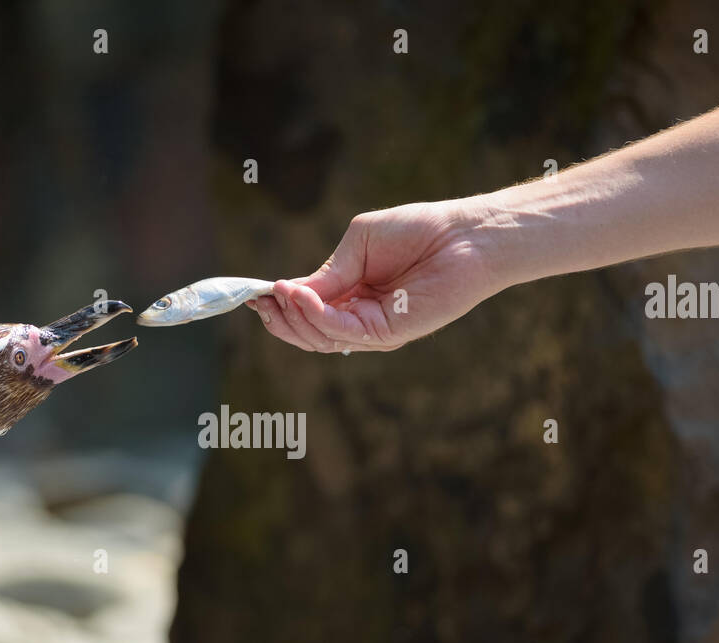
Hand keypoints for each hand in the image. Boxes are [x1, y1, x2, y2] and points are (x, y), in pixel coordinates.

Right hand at [250, 199, 504, 351]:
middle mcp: (360, 316)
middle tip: (260, 302)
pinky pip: (342, 331)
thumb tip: (289, 291)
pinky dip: (316, 316)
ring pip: (320, 337)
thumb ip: (328, 272)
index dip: (279, 304)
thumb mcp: (359, 244)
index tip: (254, 295)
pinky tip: (300, 296)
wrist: (465, 236)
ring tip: (279, 294)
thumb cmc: (418, 230)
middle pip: (309, 332)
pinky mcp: (388, 333)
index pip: (308, 309)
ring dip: (294, 318)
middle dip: (280, 318)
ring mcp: (373, 328)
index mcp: (352, 294)